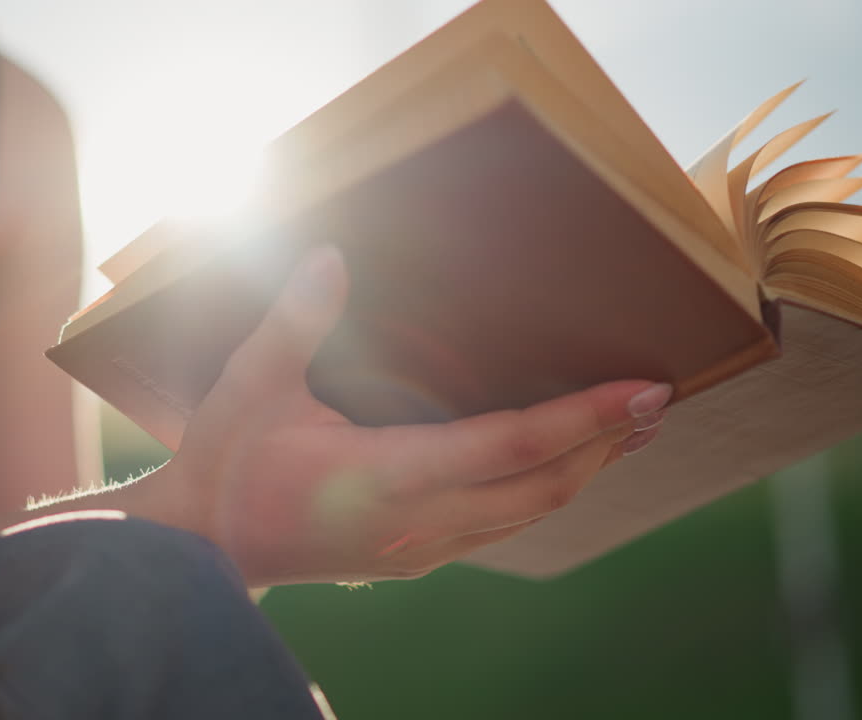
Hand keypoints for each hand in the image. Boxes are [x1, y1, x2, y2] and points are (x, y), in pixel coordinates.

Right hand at [158, 246, 669, 586]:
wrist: (205, 548)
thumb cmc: (228, 465)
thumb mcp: (251, 386)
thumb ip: (295, 321)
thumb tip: (331, 256)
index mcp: (387, 476)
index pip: (511, 446)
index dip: (583, 418)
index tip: (643, 391)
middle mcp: (419, 522)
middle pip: (541, 488)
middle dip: (603, 446)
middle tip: (656, 404)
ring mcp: (420, 549)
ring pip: (525, 514)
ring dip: (580, 472)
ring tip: (625, 434)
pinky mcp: (412, 558)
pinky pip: (497, 526)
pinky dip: (540, 492)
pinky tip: (552, 470)